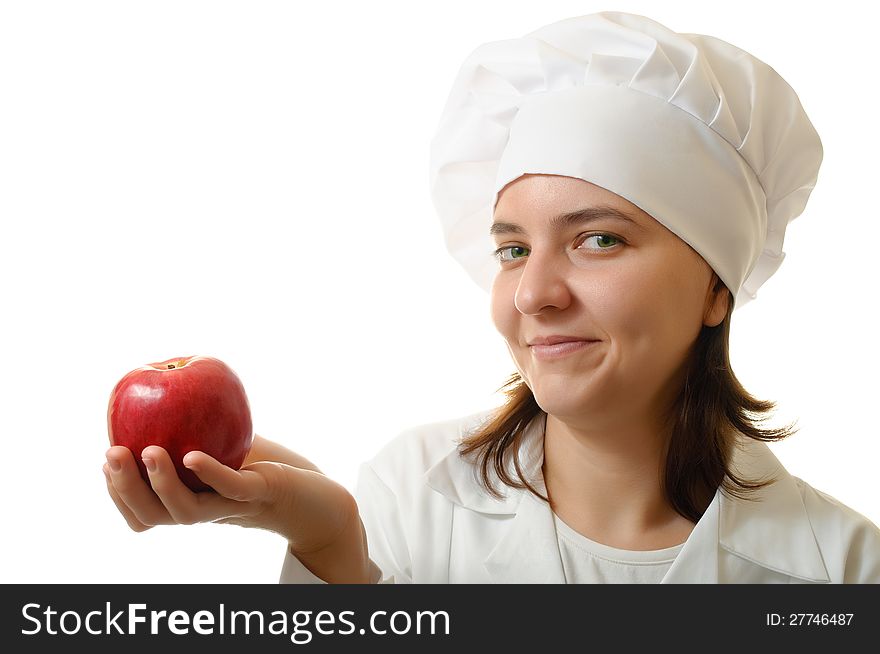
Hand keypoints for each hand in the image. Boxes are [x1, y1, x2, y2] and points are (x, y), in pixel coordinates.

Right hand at [103, 436, 371, 580]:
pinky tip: (193, 455)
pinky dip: (211, 474)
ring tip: (148, 451)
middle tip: (112, 454)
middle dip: (126, 488)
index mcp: (190, 505)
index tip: (106, 461)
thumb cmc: (264, 470)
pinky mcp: (260, 493)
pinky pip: (231, 488)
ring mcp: (231, 507)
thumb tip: (159, 393)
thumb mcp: (222, 449)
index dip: (119, 493)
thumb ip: (194, 431)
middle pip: (153, 515)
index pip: (143, 514)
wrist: (314, 497)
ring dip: (162, 483)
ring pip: (186, 511)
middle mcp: (205, 513)